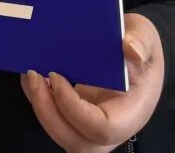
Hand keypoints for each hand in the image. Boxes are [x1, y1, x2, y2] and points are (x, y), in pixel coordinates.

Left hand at [21, 13, 162, 151]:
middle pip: (76, 140)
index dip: (73, 108)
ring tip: (30, 74)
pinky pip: (53, 117)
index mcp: (131, 110)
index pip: (102, 128)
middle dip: (47, 112)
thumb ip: (141, 41)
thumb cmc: (138, 46)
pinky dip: (36, 99)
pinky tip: (31, 75)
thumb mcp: (144, 34)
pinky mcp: (75, 113)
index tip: (56, 76)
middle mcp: (110, 124)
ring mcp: (90, 121)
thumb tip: (130, 49)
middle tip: (34, 77)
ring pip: (61, 132)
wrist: (130, 50)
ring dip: (39, 106)